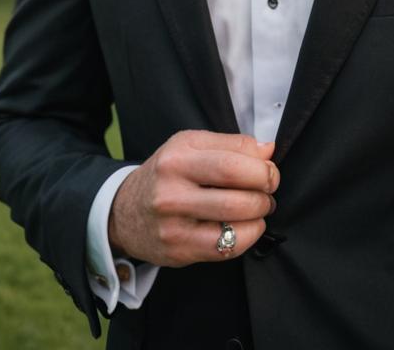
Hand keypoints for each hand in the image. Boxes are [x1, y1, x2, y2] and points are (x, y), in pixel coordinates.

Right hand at [108, 130, 278, 266]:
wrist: (124, 212)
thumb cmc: (167, 174)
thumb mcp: (190, 146)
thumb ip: (231, 144)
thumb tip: (269, 149)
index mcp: (178, 155)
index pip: (233, 159)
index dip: (262, 166)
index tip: (269, 168)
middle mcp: (172, 188)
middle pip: (237, 190)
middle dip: (265, 190)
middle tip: (268, 189)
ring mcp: (173, 222)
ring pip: (235, 218)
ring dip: (260, 213)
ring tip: (259, 207)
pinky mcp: (179, 249)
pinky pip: (227, 246)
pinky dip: (248, 235)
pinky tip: (247, 226)